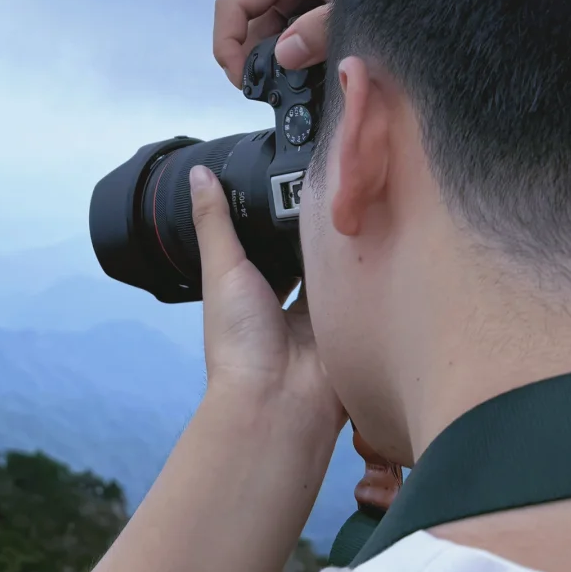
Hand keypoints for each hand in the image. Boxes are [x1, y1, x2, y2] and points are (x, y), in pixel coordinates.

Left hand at [190, 163, 344, 432]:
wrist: (280, 399)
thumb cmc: (240, 338)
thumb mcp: (222, 269)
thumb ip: (215, 222)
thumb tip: (198, 172)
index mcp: (249, 286)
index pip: (263, 240)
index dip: (273, 211)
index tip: (287, 173)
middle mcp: (284, 297)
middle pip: (301, 250)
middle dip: (311, 222)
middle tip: (330, 175)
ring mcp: (319, 310)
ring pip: (331, 263)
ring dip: (338, 238)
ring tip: (352, 190)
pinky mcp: (348, 319)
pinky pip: (357, 282)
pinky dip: (362, 260)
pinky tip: (372, 223)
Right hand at [213, 0, 335, 86]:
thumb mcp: (354, 6)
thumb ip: (320, 29)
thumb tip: (283, 54)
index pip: (234, 3)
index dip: (227, 42)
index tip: (242, 79)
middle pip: (246, 18)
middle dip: (247, 56)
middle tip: (263, 92)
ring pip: (265, 29)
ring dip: (268, 60)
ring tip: (285, 88)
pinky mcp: (314, 7)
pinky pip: (287, 33)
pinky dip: (287, 57)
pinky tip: (303, 75)